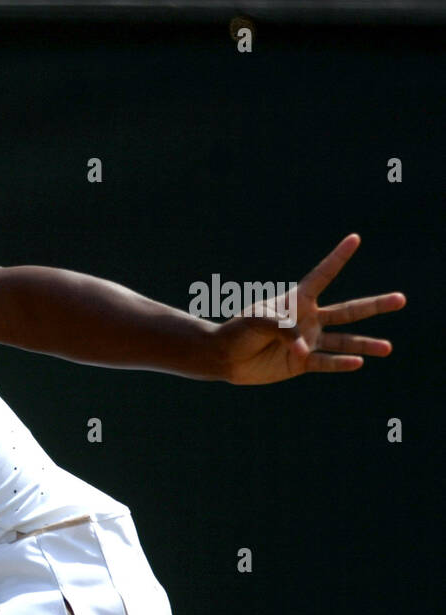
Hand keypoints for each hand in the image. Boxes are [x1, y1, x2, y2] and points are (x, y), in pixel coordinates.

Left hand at [215, 234, 403, 385]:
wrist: (225, 355)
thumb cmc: (238, 330)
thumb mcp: (258, 321)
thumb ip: (284, 330)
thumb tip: (305, 350)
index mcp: (297, 301)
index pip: (322, 276)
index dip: (338, 258)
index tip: (354, 239)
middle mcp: (308, 319)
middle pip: (348, 311)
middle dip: (375, 306)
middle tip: (401, 299)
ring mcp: (308, 341)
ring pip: (344, 341)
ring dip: (365, 345)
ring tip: (388, 348)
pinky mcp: (302, 363)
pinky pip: (326, 362)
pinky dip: (340, 364)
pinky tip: (359, 363)